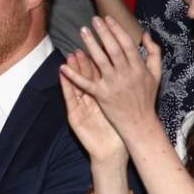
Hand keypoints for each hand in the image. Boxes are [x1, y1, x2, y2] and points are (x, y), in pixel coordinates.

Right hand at [60, 50, 128, 166]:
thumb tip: (130, 72)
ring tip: (72, 52)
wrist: (110, 153)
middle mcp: (91, 99)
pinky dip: (66, 84)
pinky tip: (63, 72)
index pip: (103, 73)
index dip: (102, 57)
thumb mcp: (122, 109)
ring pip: (78, 83)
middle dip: (87, 58)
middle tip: (85, 40)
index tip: (103, 41)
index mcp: (103, 95)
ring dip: (74, 67)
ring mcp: (82, 106)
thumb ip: (125, 91)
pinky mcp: (74, 116)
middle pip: (89, 75)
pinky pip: (70, 97)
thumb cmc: (117, 132)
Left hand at [62, 16, 162, 140]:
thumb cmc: (147, 97)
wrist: (140, 122)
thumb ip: (154, 52)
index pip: (127, 44)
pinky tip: (63, 66)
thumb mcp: (156, 74)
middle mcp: (125, 74)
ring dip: (90, 45)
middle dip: (103, 32)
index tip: (108, 19)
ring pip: (99, 61)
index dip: (117, 30)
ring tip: (82, 31)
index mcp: (138, 67)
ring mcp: (112, 85)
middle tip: (93, 20)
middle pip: (113, 49)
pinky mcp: (101, 95)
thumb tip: (145, 34)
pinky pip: (85, 83)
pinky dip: (73, 75)